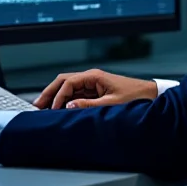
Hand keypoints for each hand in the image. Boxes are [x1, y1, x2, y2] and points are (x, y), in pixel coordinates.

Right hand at [34, 69, 157, 109]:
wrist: (149, 96)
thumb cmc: (135, 97)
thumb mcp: (111, 104)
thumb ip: (88, 105)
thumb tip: (68, 106)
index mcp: (94, 76)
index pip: (68, 82)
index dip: (58, 96)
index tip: (52, 109)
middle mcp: (91, 78)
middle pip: (63, 81)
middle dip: (49, 92)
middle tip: (36, 105)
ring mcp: (92, 84)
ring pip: (67, 87)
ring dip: (55, 96)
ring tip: (42, 108)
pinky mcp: (95, 92)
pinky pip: (75, 94)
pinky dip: (64, 101)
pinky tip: (57, 109)